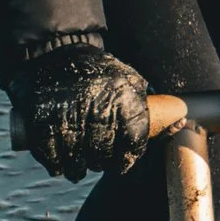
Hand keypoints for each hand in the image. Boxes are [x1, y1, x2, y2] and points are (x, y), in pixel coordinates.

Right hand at [7, 42, 151, 180]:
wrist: (57, 53)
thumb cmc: (97, 73)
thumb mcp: (128, 80)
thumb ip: (148, 105)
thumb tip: (177, 120)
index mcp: (124, 98)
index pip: (133, 142)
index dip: (127, 156)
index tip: (121, 160)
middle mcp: (98, 108)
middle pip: (103, 156)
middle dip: (100, 161)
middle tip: (96, 158)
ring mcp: (68, 117)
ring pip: (77, 162)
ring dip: (77, 167)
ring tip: (77, 162)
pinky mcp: (43, 124)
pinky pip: (53, 158)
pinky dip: (56, 163)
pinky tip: (60, 159)